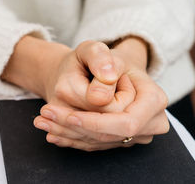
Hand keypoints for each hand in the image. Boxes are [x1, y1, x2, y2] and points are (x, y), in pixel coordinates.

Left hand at [34, 37, 168, 150]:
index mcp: (153, 99)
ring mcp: (136, 135)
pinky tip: (51, 131)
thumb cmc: (102, 60)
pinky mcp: (119, 140)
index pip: (126, 121)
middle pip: (110, 135)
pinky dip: (70, 138)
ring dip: (67, 134)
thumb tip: (99, 95)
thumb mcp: (96, 49)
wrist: (105, 70)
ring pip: (99, 142)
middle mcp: (150, 122)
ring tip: (41, 121)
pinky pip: (95, 144)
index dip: (96, 122)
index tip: (68, 116)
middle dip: (75, 129)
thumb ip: (100, 60)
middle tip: (43, 117)